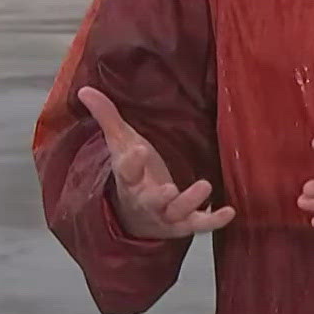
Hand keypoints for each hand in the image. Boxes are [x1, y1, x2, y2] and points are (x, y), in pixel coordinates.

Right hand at [77, 87, 233, 239]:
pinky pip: (198, 224)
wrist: (134, 217)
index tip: (138, 150)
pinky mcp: (183, 223)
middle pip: (150, 200)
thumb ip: (107, 117)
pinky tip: (229, 212)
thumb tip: (84, 90)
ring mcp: (165, 214)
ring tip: (205, 185)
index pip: (126, 172)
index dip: (132, 163)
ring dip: (190, 202)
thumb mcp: (120, 145)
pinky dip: (212, 220)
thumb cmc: (132, 173)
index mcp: (129, 180)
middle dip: (158, 196)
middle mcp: (146, 200)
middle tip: (169, 189)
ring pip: (176, 212)